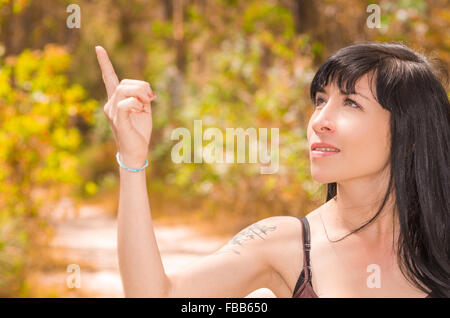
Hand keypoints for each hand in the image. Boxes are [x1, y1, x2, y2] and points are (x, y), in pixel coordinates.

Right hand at [95, 45, 154, 167]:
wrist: (136, 152)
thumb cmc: (139, 131)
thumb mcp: (144, 109)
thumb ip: (143, 96)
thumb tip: (145, 90)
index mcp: (116, 100)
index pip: (109, 78)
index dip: (104, 63)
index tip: (99, 48)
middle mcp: (110, 104)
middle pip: (124, 82)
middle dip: (142, 86)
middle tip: (151, 98)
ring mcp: (112, 112)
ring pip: (123, 89)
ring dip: (140, 93)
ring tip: (145, 105)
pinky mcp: (117, 120)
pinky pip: (124, 104)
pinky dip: (135, 104)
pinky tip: (140, 110)